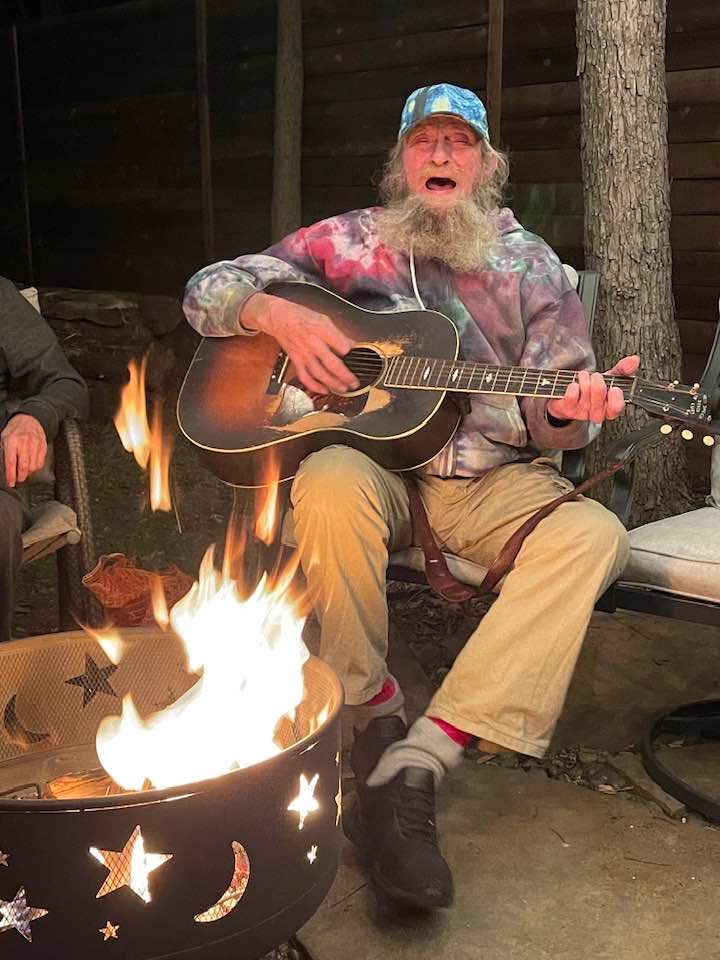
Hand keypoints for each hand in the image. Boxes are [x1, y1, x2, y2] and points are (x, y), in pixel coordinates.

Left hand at [1, 414, 47, 486]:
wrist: (29, 419)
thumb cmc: (15, 430)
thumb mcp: (4, 438)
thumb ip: (4, 452)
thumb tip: (6, 468)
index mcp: (12, 441)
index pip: (11, 462)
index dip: (11, 475)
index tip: (11, 482)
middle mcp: (24, 443)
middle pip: (24, 466)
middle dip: (21, 476)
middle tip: (19, 479)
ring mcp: (35, 445)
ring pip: (33, 466)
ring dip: (29, 472)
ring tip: (25, 472)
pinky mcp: (43, 446)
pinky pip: (40, 462)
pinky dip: (36, 467)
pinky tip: (32, 466)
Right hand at [241, 292, 358, 394]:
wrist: (279, 318)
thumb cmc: (301, 317)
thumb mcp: (323, 319)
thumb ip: (338, 334)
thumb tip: (351, 345)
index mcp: (321, 330)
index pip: (342, 346)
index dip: (352, 353)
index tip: (360, 359)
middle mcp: (313, 343)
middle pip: (332, 363)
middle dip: (346, 376)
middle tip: (355, 383)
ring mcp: (303, 354)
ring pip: (320, 374)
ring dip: (333, 384)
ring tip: (343, 389)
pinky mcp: (296, 360)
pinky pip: (305, 377)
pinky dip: (315, 386)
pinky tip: (324, 390)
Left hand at [546, 355, 639, 423]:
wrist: (567, 395)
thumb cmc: (591, 389)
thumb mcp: (609, 378)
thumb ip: (623, 370)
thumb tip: (634, 360)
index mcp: (610, 407)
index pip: (616, 409)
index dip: (616, 399)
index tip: (614, 388)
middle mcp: (596, 412)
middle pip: (600, 397)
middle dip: (597, 381)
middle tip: (595, 376)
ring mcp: (581, 412)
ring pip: (586, 393)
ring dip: (584, 379)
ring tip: (583, 377)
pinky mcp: (567, 409)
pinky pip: (572, 396)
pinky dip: (573, 386)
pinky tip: (573, 385)